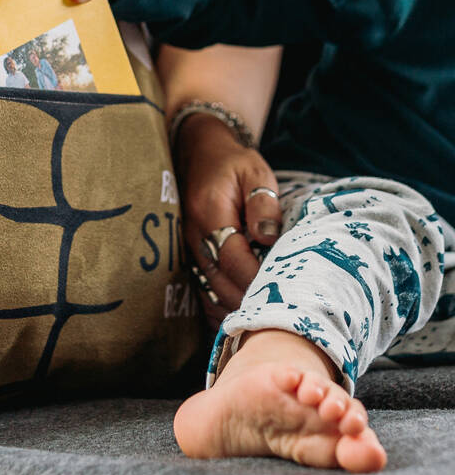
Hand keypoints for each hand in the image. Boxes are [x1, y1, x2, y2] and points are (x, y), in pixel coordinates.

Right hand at [174, 113, 282, 325]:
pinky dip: (221, 306)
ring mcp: (188, 249)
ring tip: (267, 320)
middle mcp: (193, 236)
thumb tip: (267, 237)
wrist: (199, 154)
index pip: (233, 258)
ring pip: (210, 291)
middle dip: (250, 302)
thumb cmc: (233, 164)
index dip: (258, 280)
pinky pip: (203, 290)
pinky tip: (243, 315)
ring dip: (236, 308)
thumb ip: (262, 203)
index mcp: (210, 213)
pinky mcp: (190, 256)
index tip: (285, 295)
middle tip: (283, 316)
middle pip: (220, 283)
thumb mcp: (255, 172)